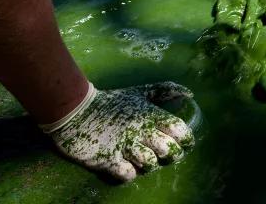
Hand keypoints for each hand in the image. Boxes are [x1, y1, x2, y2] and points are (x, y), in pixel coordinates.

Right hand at [45, 82, 194, 181]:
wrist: (75, 111)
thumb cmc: (111, 102)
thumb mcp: (140, 92)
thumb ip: (165, 91)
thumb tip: (190, 94)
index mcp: (149, 114)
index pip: (178, 129)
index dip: (187, 139)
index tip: (186, 143)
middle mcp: (140, 130)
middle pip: (168, 150)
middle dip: (172, 155)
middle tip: (167, 154)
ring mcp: (124, 146)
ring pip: (150, 164)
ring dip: (151, 164)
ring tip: (146, 160)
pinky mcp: (108, 159)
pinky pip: (128, 174)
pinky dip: (130, 173)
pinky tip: (127, 166)